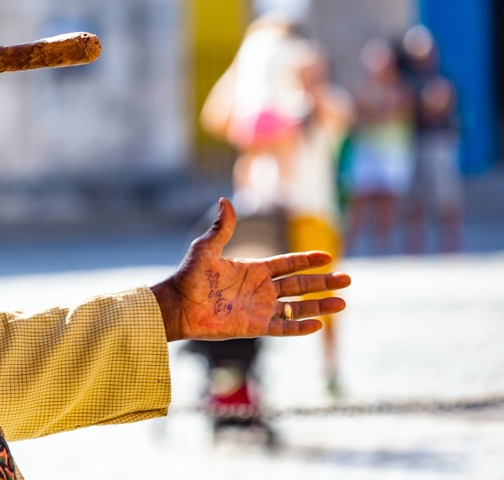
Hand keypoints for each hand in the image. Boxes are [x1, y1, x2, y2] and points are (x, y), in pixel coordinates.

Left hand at [151, 198, 349, 340]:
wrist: (179, 305)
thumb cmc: (189, 276)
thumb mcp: (206, 248)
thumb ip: (222, 228)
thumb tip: (225, 200)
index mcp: (254, 269)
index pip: (288, 264)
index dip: (307, 260)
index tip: (328, 257)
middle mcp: (261, 288)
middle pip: (300, 285)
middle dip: (323, 282)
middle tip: (348, 279)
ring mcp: (259, 308)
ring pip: (297, 307)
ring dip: (319, 305)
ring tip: (342, 303)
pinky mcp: (254, 327)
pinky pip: (282, 328)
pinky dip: (299, 327)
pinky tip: (317, 325)